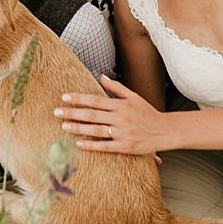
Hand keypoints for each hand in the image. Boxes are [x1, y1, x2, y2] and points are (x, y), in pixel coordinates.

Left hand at [54, 75, 170, 156]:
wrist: (166, 131)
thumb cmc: (148, 112)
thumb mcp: (134, 97)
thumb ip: (116, 88)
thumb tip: (101, 76)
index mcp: (121, 105)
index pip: (95, 100)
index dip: (79, 98)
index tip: (64, 97)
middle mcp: (120, 118)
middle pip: (92, 114)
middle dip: (73, 113)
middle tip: (56, 112)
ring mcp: (122, 133)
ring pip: (96, 130)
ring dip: (78, 128)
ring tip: (64, 126)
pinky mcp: (125, 147)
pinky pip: (105, 146)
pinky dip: (92, 145)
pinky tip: (79, 144)